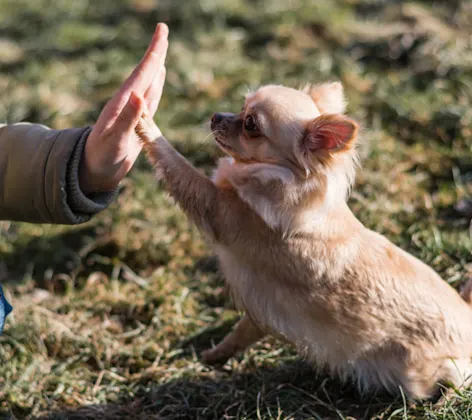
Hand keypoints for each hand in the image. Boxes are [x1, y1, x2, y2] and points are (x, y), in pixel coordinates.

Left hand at [79, 23, 168, 193]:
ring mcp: (133, 113)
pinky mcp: (137, 123)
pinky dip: (156, 87)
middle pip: (146, 73)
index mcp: (122, 103)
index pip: (142, 73)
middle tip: (164, 30)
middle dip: (156, 52)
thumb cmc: (101, 158)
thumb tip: (140, 96)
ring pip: (149, 84)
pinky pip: (150, 100)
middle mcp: (128, 104)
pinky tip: (158, 80)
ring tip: (161, 52)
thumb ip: (127, 119)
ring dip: (156, 67)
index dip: (154, 52)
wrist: (95, 172)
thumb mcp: (114, 140)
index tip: (162, 30)